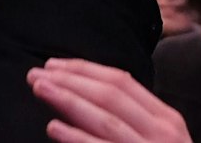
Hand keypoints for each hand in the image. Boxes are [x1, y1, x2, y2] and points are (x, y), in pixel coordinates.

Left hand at [28, 58, 191, 142]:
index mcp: (165, 118)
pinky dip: (78, 139)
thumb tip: (86, 93)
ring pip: (105, 120)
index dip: (84, 70)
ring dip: (69, 101)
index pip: (121, 82)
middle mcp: (161, 133)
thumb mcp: (159, 138)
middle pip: (110, 96)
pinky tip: (54, 127)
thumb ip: (134, 117)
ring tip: (40, 89)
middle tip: (35, 74)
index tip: (53, 65)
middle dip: (70, 80)